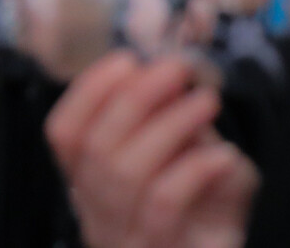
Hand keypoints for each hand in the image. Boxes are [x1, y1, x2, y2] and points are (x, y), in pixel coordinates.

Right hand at [46, 52, 258, 247]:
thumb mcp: (187, 157)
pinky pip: (163, 203)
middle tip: (177, 69)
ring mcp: (123, 238)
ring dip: (168, 125)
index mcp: (87, 184)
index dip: (88, 92)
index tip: (128, 60)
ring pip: (126, 171)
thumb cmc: (207, 210)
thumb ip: (171, 122)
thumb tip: (166, 76)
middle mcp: (94, 213)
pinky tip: (225, 155)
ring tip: (207, 102)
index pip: (63, 133)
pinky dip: (193, 169)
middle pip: (95, 147)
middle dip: (135, 97)